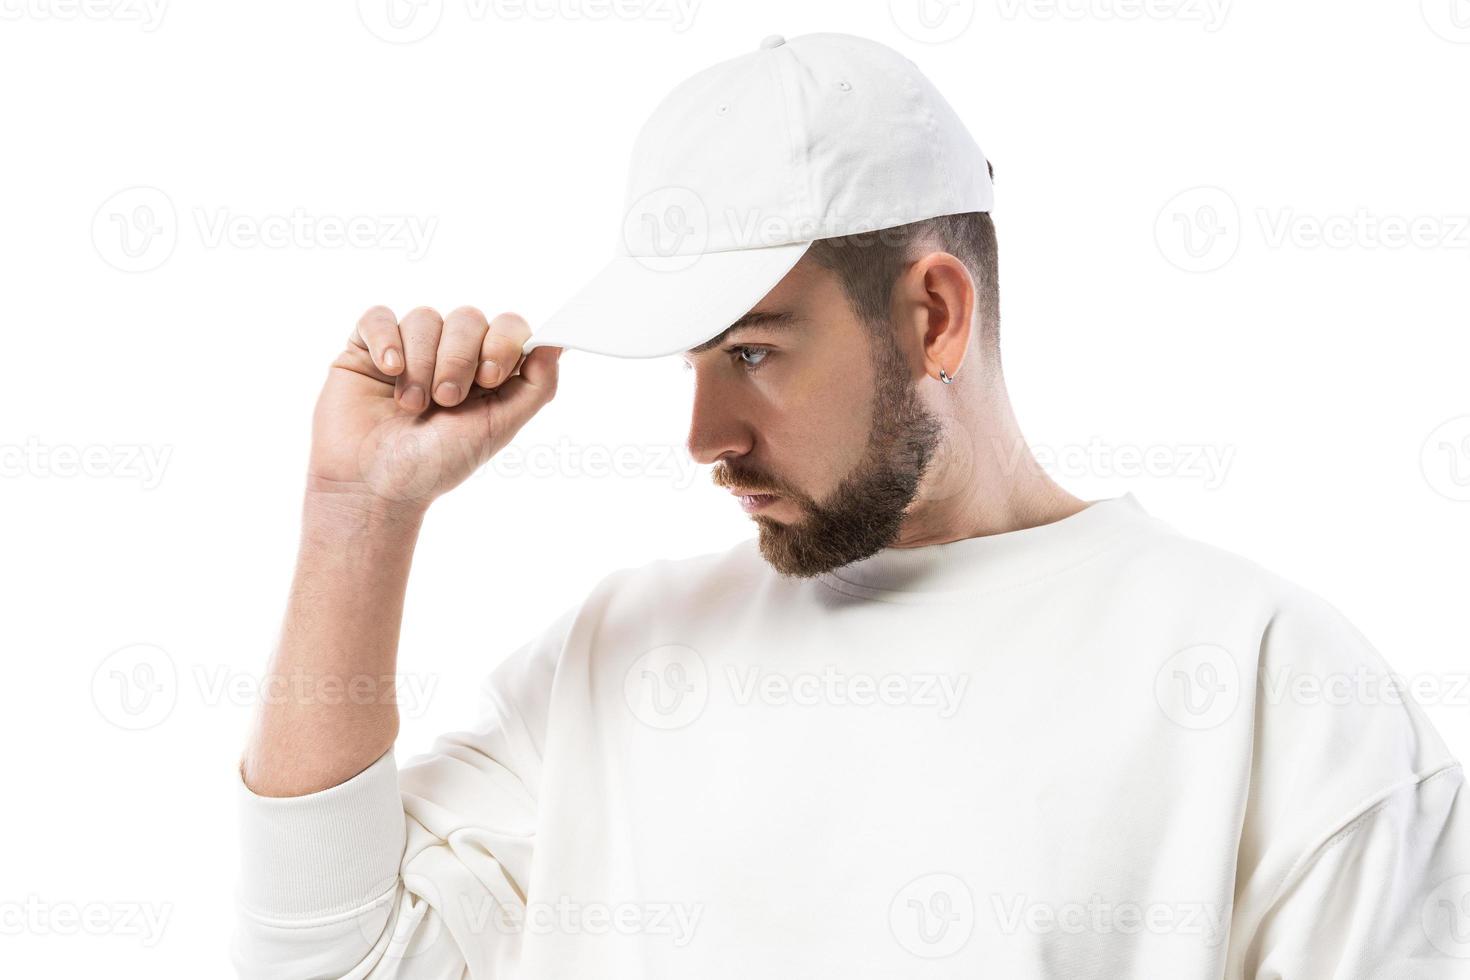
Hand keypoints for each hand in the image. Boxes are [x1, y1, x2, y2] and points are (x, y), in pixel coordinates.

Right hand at [307, 305, 561, 513]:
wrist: (374, 487)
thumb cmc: (435, 465)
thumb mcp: (498, 428)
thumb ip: (535, 386)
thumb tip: (558, 342)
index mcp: (486, 371)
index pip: (508, 326)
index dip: (503, 342)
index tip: (490, 378)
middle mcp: (449, 354)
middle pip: (468, 318)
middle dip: (458, 360)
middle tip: (445, 401)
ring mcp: (408, 348)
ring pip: (425, 318)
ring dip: (420, 364)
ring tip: (411, 406)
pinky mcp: (366, 348)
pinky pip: (379, 317)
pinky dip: (386, 340)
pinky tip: (387, 370)